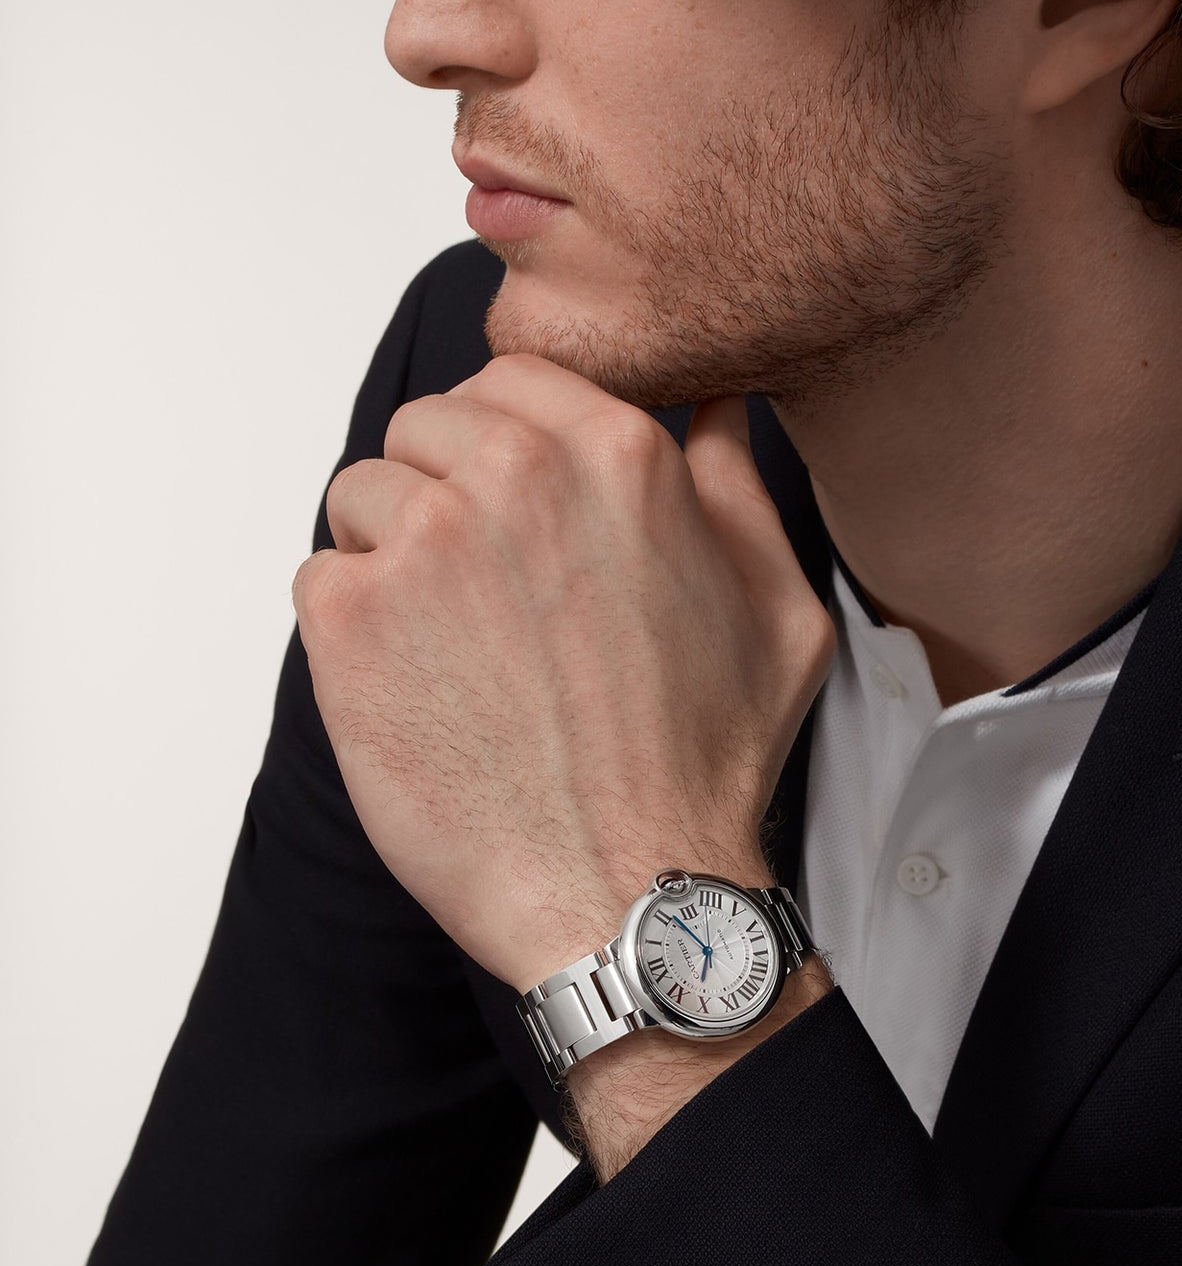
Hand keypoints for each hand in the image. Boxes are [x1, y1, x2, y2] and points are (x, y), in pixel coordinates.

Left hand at [290, 354, 835, 999]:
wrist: (627, 890)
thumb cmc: (705, 764)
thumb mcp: (777, 612)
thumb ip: (736, 487)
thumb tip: (711, 405)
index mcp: (619, 455)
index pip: (513, 375)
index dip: (508, 438)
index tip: (515, 500)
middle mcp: (515, 477)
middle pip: (427, 425)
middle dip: (447, 488)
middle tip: (488, 587)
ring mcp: (424, 544)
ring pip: (364, 495)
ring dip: (395, 555)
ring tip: (456, 647)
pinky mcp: (351, 621)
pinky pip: (320, 577)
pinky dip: (355, 628)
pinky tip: (421, 688)